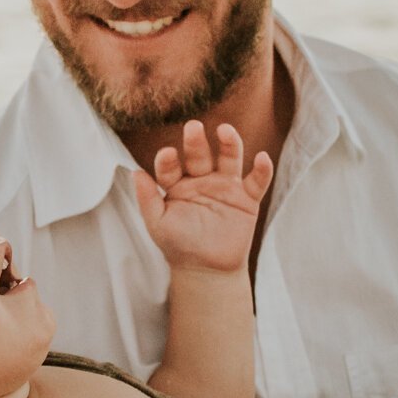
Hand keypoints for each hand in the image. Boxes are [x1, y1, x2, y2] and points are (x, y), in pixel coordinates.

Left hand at [133, 120, 273, 273]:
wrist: (206, 270)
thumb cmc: (178, 246)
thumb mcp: (158, 224)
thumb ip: (147, 199)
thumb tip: (135, 172)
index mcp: (177, 184)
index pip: (170, 167)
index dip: (168, 161)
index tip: (167, 154)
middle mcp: (201, 179)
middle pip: (199, 155)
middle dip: (196, 142)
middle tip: (193, 127)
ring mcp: (225, 186)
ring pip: (229, 159)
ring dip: (229, 144)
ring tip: (225, 130)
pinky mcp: (247, 199)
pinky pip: (257, 181)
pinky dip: (262, 170)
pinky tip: (262, 158)